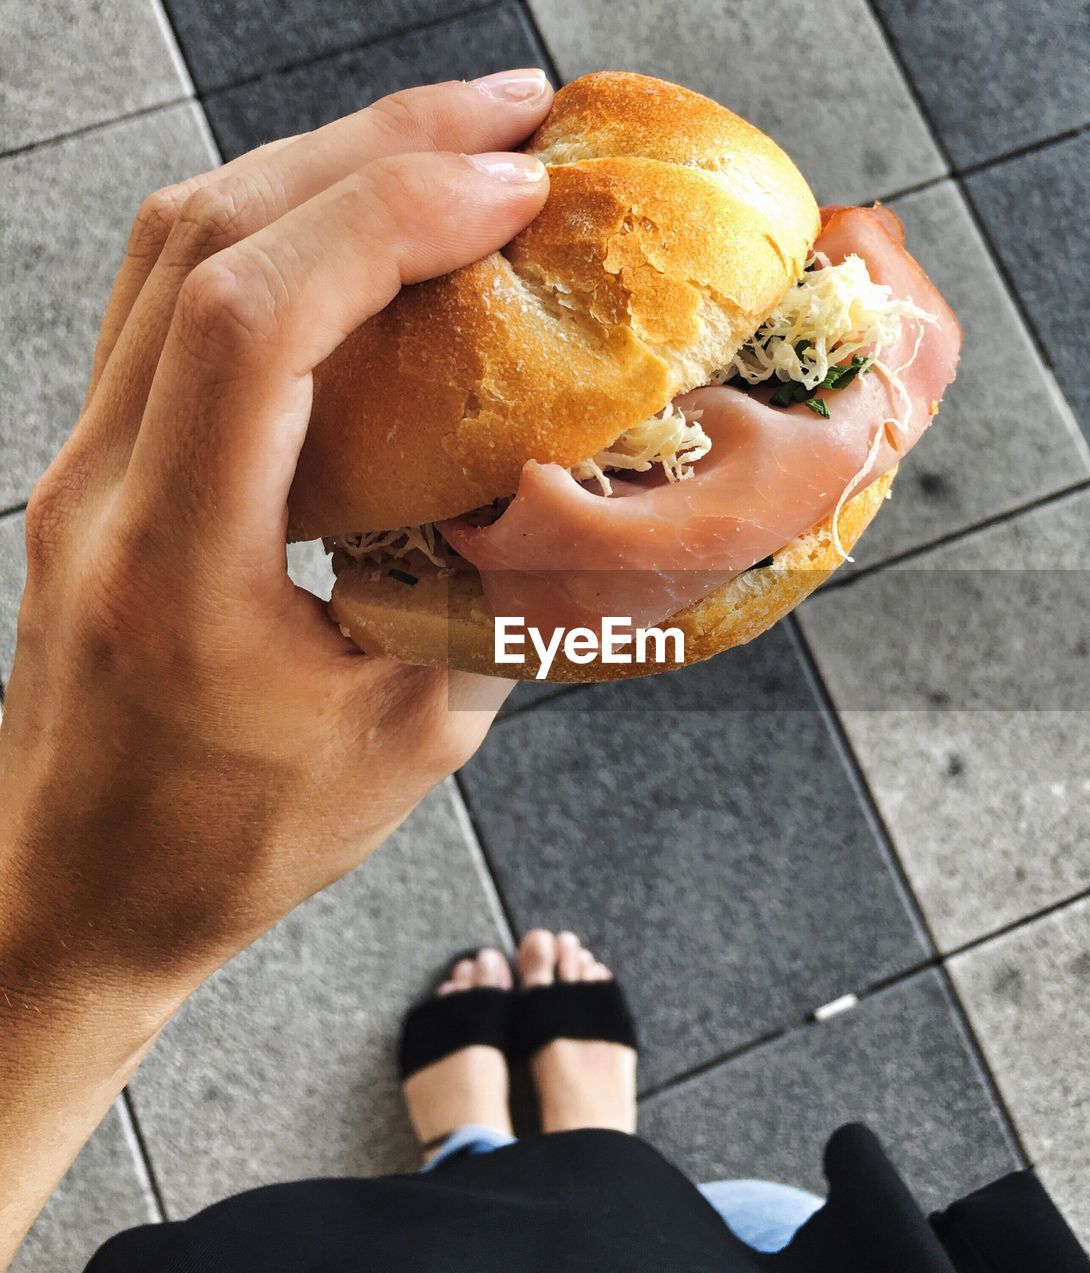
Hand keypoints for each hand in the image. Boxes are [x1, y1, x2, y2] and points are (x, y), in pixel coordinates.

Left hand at [0, 71, 551, 1263]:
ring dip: (320, 167)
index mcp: (181, 568)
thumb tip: (569, 512)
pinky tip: (357, 231)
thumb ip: (489, 618)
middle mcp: (107, 489)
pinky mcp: (101, 470)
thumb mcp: (402, 749)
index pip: (253, 323)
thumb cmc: (226, 849)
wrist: (74, 894)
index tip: (515, 189)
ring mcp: (86, 468)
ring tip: (449, 142)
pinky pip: (171, 302)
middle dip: (375, 145)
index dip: (389, 221)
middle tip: (515, 114)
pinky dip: (274, 233)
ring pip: (174, 247)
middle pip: (207, 238)